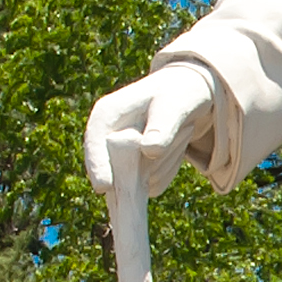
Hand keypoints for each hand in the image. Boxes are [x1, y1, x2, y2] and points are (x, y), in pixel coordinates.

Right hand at [86, 64, 220, 197]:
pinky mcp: (136, 175)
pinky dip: (169, 168)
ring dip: (166, 161)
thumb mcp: (174, 105)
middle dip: (148, 162)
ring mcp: (120, 160)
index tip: (103, 186)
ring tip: (182, 129)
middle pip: (118, 169)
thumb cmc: (177, 94)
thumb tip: (150, 150)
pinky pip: (153, 185)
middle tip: (186, 130)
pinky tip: (177, 146)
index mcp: (106, 115)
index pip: (95, 142)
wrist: (186, 99)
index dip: (97, 164)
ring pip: (140, 180)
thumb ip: (163, 126)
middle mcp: (107, 140)